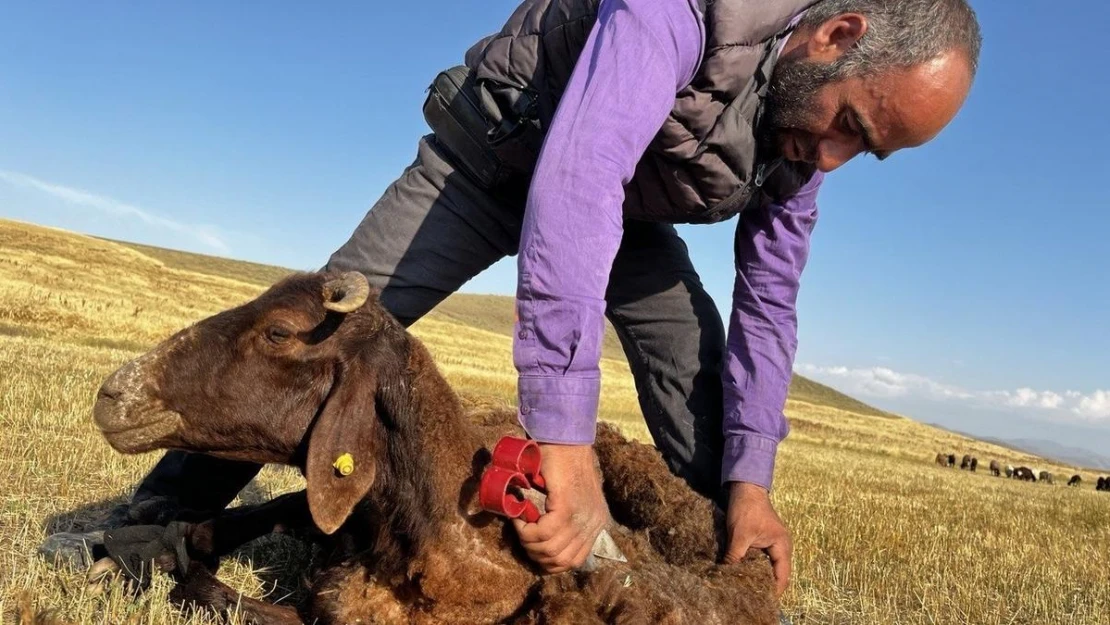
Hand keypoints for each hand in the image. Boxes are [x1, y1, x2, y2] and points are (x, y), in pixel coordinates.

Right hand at [511, 443, 610, 573]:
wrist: (565, 436)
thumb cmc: (563, 461)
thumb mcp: (572, 495)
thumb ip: (565, 517)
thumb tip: (543, 540)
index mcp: (596, 522)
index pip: (573, 561)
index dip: (548, 561)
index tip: (532, 546)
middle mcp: (593, 522)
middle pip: (561, 561)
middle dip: (535, 553)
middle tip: (523, 534)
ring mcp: (582, 515)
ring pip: (550, 549)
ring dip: (529, 542)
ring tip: (521, 525)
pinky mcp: (568, 505)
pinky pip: (544, 533)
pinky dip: (527, 531)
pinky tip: (520, 518)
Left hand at [723, 481, 792, 597]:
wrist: (744, 487)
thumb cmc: (746, 508)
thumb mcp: (739, 534)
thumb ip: (735, 556)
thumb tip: (726, 574)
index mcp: (782, 546)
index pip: (782, 576)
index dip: (774, 590)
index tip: (761, 601)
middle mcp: (780, 546)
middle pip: (776, 573)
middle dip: (765, 585)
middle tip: (751, 596)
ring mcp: (771, 543)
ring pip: (766, 566)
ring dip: (757, 575)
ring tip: (745, 588)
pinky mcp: (762, 540)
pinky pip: (759, 558)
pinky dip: (752, 565)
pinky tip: (741, 572)